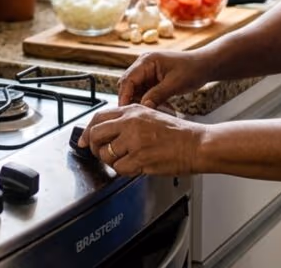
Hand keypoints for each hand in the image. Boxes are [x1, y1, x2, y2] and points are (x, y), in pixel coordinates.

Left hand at [78, 104, 204, 175]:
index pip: (98, 117)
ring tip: (125, 160)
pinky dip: (124, 170)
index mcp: (132, 110)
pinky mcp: (140, 158)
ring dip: (111, 161)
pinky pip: (119, 168)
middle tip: (99, 153)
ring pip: (106, 154)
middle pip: (95, 135)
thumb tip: (107, 131)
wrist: (196, 144)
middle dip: (94, 147)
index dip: (87, 130)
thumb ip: (128, 121)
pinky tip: (135, 166)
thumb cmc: (177, 133)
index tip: (83, 140)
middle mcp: (130, 123)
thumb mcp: (150, 116)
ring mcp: (134, 141)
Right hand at [118, 50, 208, 107]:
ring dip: (143, 103)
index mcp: (146, 61)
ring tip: (156, 113)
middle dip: (131, 101)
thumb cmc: (192, 69)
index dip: (124, 96)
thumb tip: (143, 108)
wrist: (204, 66)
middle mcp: (143, 66)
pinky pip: (145, 93)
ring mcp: (147, 73)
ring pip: (136, 91)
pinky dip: (150, 102)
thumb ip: (157, 95)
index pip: (127, 80)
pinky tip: (163, 109)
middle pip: (128, 86)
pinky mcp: (153, 80)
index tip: (126, 112)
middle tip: (137, 116)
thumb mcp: (175, 84)